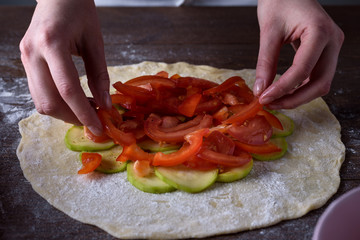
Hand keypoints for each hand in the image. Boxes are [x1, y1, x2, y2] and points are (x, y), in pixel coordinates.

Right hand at [20, 0, 110, 134]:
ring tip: (87, 109)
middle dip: (73, 117)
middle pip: (50, 101)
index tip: (99, 127)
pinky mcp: (25, 61)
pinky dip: (57, 102)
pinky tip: (74, 100)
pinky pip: (38, 92)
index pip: (68, 90)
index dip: (84, 113)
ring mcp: (25, 58)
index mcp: (52, 44)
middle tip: (95, 120)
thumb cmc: (79, 11)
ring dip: (64, 112)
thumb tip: (105, 104)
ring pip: (41, 101)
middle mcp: (32, 53)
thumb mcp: (95, 41)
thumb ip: (99, 74)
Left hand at [254, 0, 343, 108]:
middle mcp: (333, 41)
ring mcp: (332, 47)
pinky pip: (317, 76)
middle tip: (270, 104)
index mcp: (320, 31)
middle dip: (294, 98)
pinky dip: (301, 87)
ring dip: (298, 96)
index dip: (283, 88)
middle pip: (320, 82)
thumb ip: (265, 62)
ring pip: (321, 83)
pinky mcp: (326, 52)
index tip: (263, 98)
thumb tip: (260, 89)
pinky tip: (283, 92)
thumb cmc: (279, 2)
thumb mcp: (268, 31)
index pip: (303, 69)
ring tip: (274, 100)